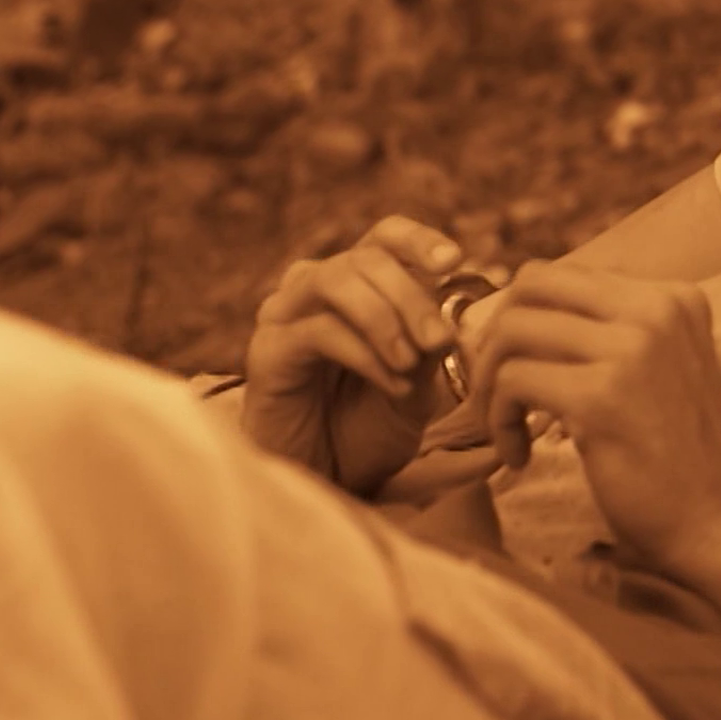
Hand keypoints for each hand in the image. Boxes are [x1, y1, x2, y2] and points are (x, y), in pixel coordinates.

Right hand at [244, 216, 480, 493]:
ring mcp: (284, 316)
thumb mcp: (416, 387)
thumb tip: (447, 318)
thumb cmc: (367, 429)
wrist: (325, 482)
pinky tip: (393, 383)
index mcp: (354, 286)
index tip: (453, 260)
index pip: (383, 237)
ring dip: (384, 317)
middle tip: (440, 340)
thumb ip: (428, 348)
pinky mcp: (267, 351)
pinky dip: (364, 353)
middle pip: (365, 257)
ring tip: (412, 362)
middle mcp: (313, 290)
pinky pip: (318, 330)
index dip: (418, 239)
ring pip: (334, 279)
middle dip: (411, 295)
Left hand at [463, 258, 720, 664]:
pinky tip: (519, 456)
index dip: (523, 320)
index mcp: (673, 297)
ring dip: (490, 383)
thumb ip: (609, 334)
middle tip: (496, 390)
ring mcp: (632, 349)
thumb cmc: (678, 459)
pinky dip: (500, 420)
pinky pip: (513, 381)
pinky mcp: (602, 397)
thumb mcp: (657, 370)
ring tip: (505, 427)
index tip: (516, 369)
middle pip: (533, 285)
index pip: (564, 276)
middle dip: (496, 336)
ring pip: (513, 330)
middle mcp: (656, 309)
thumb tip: (519, 310)